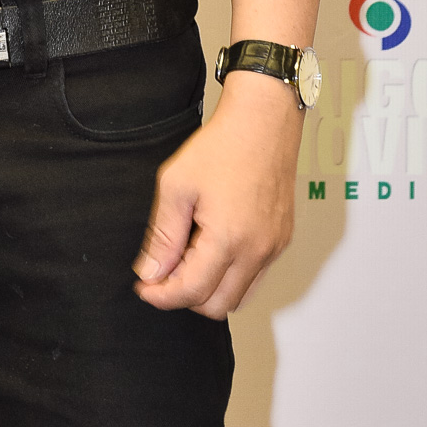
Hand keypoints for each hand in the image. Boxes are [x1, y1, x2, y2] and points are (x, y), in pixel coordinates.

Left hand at [132, 72, 303, 316]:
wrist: (263, 121)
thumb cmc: (223, 145)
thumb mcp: (176, 185)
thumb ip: (162, 235)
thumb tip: (151, 272)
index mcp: (229, 238)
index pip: (192, 292)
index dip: (162, 296)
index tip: (144, 288)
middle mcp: (258, 250)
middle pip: (218, 305)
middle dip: (185, 297)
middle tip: (163, 273)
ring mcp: (274, 247)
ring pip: (239, 297)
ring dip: (210, 290)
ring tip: (186, 259)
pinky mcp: (281, 239)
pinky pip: (255, 277)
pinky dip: (231, 276)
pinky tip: (211, 249)